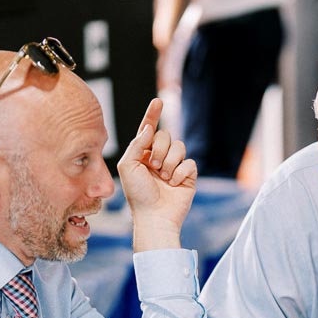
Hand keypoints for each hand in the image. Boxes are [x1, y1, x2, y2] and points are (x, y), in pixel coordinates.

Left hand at [117, 98, 196, 251]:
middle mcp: (159, 157)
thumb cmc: (137, 194)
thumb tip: (150, 129)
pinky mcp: (188, 175)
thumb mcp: (128, 166)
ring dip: (170, 162)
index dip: (153, 115)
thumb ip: (136, 145)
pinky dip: (181, 172)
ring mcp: (174, 166)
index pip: (149, 129)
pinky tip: (174, 184)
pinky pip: (190, 162)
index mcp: (143, 154)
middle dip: (160, 149)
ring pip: (180, 147)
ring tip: (164, 177)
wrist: (154, 216)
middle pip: (167, 136)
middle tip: (154, 166)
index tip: (158, 101)